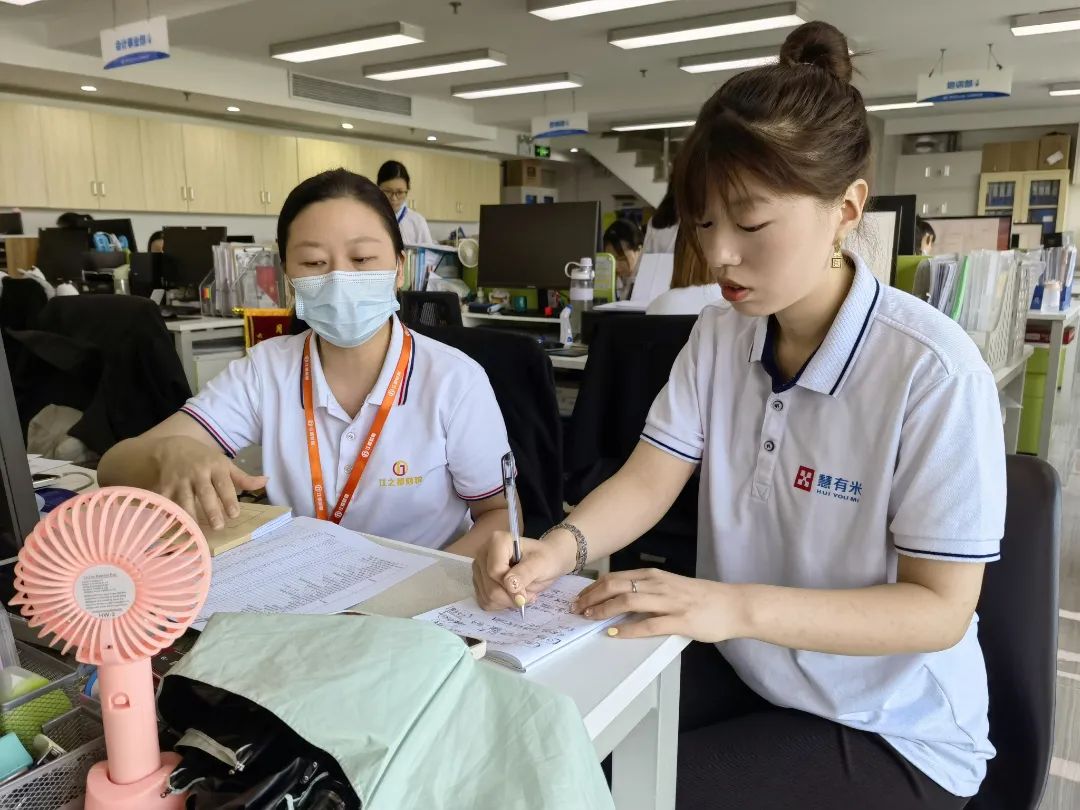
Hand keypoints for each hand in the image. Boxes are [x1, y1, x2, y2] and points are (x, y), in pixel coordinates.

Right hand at [151, 436, 267, 528]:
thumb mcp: (225, 464)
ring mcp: (180, 479)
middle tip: (218, 526)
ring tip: (196, 530)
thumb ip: (243, 478)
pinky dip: (168, 511)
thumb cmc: (205, 459)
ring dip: (190, 514)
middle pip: (205, 492)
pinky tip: (172, 525)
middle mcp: (198, 472)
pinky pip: (166, 500)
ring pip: (184, 498)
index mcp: (216, 466)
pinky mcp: (165, 485)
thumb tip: (266, 482)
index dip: (229, 499)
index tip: (234, 515)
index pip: (224, 484)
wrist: (173, 446)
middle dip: (211, 509)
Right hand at [472, 529, 576, 610]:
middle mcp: (483, 553)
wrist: (546, 561)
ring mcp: (479, 568)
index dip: (511, 587)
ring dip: (506, 601)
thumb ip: (525, 573)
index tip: (526, 594)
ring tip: (521, 593)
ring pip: (486, 597)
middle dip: (510, 597)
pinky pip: (484, 601)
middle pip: (489, 586)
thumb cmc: (545, 559)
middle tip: (527, 595)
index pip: (495, 571)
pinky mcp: (479, 581)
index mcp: (497, 542)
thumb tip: (509, 585)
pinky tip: (511, 596)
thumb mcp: (541, 564)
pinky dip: (500, 604)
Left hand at [574, 568, 746, 641]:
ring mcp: (669, 601)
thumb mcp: (671, 586)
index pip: (615, 577)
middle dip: (592, 597)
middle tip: (577, 609)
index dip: (594, 588)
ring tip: (590, 619)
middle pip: (616, 585)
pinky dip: (628, 629)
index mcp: (654, 575)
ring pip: (628, 600)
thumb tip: (621, 600)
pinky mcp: (680, 620)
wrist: (734, 605)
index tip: (579, 598)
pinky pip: (649, 624)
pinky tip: (615, 633)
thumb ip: (649, 590)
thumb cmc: (702, 597)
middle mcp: (658, 584)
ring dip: (604, 610)